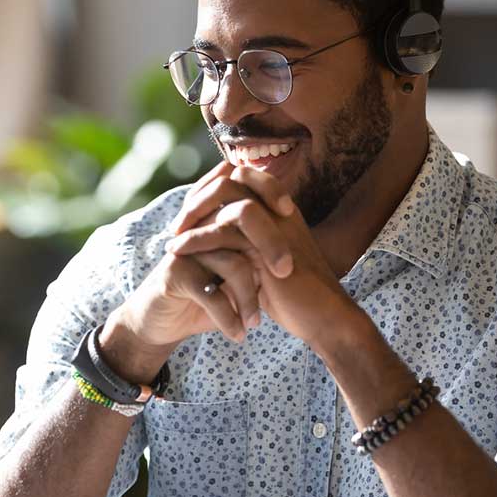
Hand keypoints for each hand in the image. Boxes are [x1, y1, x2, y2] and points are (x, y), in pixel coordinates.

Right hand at [106, 163, 296, 361]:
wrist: (163, 322)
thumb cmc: (207, 295)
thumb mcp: (235, 274)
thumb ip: (257, 254)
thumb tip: (301, 246)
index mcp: (215, 219)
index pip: (244, 187)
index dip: (269, 189)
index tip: (291, 214)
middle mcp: (200, 227)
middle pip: (242, 218)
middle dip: (271, 246)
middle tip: (285, 273)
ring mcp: (186, 249)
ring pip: (232, 263)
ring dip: (249, 297)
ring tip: (256, 323)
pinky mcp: (174, 274)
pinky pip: (211, 293)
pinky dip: (229, 317)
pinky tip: (238, 334)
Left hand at [166, 165, 358, 354]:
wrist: (323, 319)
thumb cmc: (295, 296)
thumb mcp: (265, 262)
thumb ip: (246, 243)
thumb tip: (215, 234)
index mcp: (281, 209)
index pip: (242, 177)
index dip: (212, 188)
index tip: (190, 213)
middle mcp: (279, 209)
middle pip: (232, 177)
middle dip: (199, 196)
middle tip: (178, 223)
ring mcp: (275, 224)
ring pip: (226, 197)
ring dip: (193, 214)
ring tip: (173, 238)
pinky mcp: (267, 246)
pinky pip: (223, 229)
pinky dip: (195, 238)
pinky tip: (177, 251)